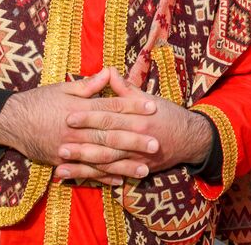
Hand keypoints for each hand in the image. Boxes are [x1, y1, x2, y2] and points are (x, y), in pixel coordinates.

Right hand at [0, 70, 156, 177]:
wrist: (9, 121)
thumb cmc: (38, 100)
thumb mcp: (61, 88)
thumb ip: (88, 84)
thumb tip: (109, 72)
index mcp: (79, 109)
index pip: (111, 107)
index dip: (133, 106)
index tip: (153, 108)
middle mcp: (76, 130)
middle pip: (110, 135)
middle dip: (134, 140)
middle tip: (156, 144)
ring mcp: (68, 148)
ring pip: (100, 158)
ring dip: (124, 164)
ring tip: (145, 169)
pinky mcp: (61, 162)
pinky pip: (84, 172)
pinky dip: (102, 177)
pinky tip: (119, 181)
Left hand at [54, 69, 212, 184]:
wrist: (190, 138)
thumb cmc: (167, 115)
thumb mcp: (148, 99)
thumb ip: (125, 89)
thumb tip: (108, 70)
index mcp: (138, 118)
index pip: (109, 116)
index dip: (88, 117)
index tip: (68, 116)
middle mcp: (138, 139)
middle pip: (106, 141)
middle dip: (82, 145)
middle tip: (60, 146)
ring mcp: (138, 157)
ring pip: (107, 162)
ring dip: (83, 166)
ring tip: (61, 167)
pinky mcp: (138, 170)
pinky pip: (114, 175)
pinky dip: (95, 179)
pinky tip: (78, 179)